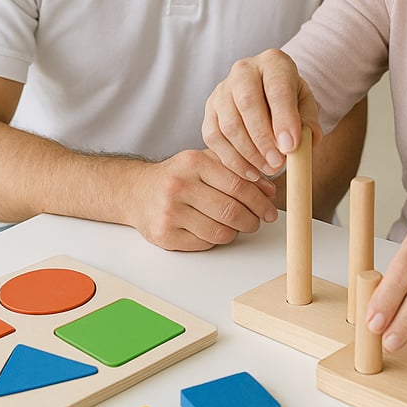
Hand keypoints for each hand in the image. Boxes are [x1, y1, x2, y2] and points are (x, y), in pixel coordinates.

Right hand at [131, 148, 278, 250]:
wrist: (137, 191)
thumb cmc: (177, 176)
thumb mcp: (206, 162)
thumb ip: (238, 170)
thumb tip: (268, 189)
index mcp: (193, 162)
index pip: (238, 184)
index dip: (260, 200)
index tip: (269, 208)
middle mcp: (179, 185)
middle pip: (231, 211)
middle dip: (252, 220)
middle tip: (258, 221)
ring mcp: (170, 211)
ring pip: (220, 231)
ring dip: (236, 232)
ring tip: (237, 225)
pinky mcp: (164, 234)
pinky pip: (204, 244)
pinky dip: (216, 240)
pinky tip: (214, 229)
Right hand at [202, 50, 321, 178]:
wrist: (267, 94)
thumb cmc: (289, 101)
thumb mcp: (306, 106)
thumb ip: (308, 123)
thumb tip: (302, 143)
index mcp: (273, 62)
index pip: (277, 87)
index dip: (284, 119)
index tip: (291, 146)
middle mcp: (243, 70)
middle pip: (247, 103)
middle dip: (263, 138)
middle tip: (278, 163)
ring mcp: (222, 89)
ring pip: (228, 123)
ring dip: (249, 152)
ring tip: (269, 169)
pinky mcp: (209, 110)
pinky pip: (213, 137)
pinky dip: (231, 159)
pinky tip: (250, 171)